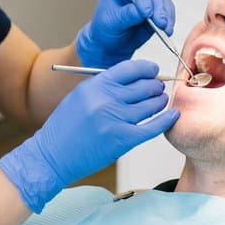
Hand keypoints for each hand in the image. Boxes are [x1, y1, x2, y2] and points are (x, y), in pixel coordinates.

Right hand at [0, 60, 178, 211]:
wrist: (52, 155)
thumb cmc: (64, 129)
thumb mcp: (79, 96)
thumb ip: (103, 86)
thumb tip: (132, 80)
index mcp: (95, 85)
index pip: (130, 68)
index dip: (146, 68)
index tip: (152, 71)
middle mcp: (106, 99)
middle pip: (143, 85)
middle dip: (155, 85)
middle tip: (158, 87)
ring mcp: (115, 120)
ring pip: (150, 104)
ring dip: (160, 101)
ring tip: (161, 101)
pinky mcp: (122, 140)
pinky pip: (152, 126)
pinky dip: (166, 119)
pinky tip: (173, 115)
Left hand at [75, 0, 175, 68]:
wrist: (112, 42)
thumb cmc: (106, 29)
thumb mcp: (111, 23)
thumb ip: (127, 15)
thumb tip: (143, 12)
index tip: (146, 12)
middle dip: (158, 7)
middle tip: (160, 23)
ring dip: (166, 14)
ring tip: (166, 30)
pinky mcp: (157, 6)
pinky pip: (167, 9)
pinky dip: (170, 20)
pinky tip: (168, 30)